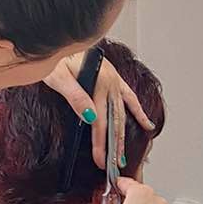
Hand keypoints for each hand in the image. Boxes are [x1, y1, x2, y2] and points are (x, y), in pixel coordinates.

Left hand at [43, 53, 154, 169]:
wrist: (60, 37)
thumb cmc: (55, 56)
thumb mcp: (58, 75)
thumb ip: (75, 96)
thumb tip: (90, 116)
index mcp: (98, 82)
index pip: (100, 121)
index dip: (101, 143)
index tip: (100, 160)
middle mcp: (109, 82)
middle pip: (114, 121)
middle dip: (114, 146)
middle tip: (113, 166)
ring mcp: (113, 80)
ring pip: (122, 114)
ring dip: (123, 136)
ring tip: (122, 156)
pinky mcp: (114, 78)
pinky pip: (129, 98)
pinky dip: (138, 112)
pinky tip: (146, 125)